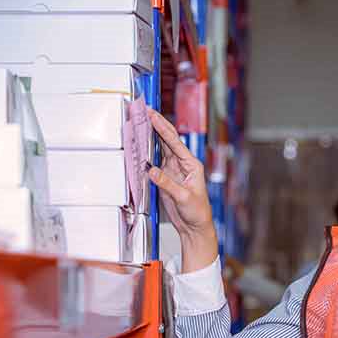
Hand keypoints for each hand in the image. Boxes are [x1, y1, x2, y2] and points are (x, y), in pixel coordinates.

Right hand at [147, 110, 217, 271]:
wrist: (194, 226)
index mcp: (191, 164)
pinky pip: (154, 161)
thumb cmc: (197, 212)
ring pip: (160, 148)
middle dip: (156, 125)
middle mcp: (182, 164)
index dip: (162, 127)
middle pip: (167, 140)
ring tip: (140, 121)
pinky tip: (139, 143)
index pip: (174, 142)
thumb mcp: (183, 197)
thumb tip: (151, 170)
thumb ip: (166, 183)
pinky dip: (146, 152)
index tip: (152, 115)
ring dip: (150, 135)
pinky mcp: (165, 177)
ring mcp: (173, 170)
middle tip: (144, 110)